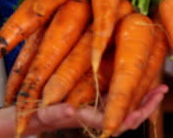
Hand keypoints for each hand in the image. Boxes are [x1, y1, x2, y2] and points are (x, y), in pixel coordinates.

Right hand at [27, 84, 168, 135]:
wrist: (41, 113)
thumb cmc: (43, 113)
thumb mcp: (47, 113)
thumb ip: (57, 113)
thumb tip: (72, 109)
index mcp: (88, 119)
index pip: (112, 122)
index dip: (125, 119)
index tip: (136, 115)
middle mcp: (100, 115)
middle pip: (128, 117)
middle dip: (146, 107)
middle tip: (161, 92)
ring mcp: (102, 107)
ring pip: (129, 108)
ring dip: (146, 99)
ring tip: (161, 87)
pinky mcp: (101, 98)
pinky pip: (123, 98)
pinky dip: (136, 91)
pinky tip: (144, 79)